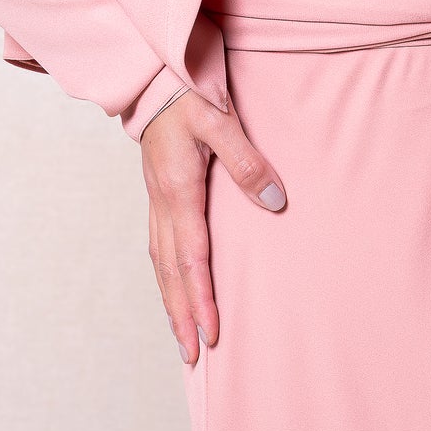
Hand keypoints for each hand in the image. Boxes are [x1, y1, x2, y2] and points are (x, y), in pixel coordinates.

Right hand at [138, 88, 286, 367]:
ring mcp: (156, 198)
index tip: (211, 333)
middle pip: (170, 271)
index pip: (191, 256)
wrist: (154, 74)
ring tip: (181, 335)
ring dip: (170, 301)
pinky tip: (172, 287)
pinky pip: (158, 245)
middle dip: (181, 315)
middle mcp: (162, 200)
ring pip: (160, 262)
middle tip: (192, 356)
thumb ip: (248, 163)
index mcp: (177, 189)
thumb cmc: (188, 92)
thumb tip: (276, 202)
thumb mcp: (222, 120)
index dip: (201, 298)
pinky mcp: (157, 192)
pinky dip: (165, 276)